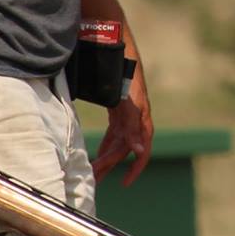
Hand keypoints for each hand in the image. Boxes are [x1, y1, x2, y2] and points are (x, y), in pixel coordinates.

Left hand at [93, 67, 153, 185]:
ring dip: (105, 157)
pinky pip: (113, 134)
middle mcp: (136, 122)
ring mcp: (128, 117)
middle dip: (110, 166)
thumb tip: (138, 152)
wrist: (119, 52)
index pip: (141, 153)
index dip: (135, 169)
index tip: (124, 183)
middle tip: (94, 180)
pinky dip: (105, 145)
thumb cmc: (126, 76)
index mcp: (141, 122)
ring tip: (93, 172)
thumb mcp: (129, 103)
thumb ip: (133, 127)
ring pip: (117, 144)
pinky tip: (96, 154)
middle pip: (123, 150)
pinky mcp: (119, 112)